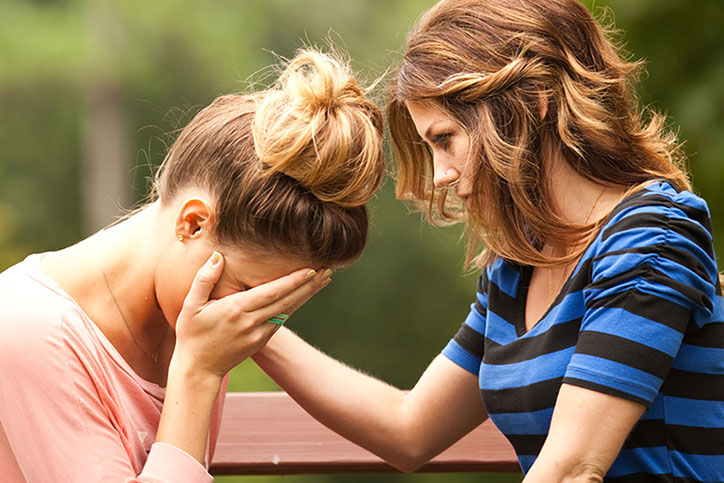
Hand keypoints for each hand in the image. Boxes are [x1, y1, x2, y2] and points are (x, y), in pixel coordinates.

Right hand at [172, 251, 324, 378]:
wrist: (198, 370)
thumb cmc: (191, 334)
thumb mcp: (191, 306)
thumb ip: (205, 279)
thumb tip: (218, 256)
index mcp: (236, 310)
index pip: (272, 292)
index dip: (294, 281)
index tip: (312, 269)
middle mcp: (251, 322)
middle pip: (287, 300)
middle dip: (309, 285)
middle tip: (328, 270)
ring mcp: (259, 333)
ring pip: (288, 310)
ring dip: (307, 295)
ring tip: (323, 279)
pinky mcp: (262, 341)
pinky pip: (282, 320)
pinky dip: (295, 306)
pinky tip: (304, 295)